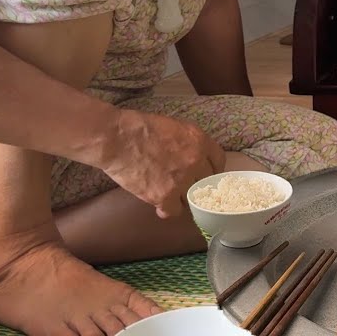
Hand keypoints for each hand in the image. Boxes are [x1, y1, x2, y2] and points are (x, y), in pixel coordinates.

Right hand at [99, 109, 226, 218]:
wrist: (118, 138)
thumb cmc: (140, 127)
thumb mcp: (175, 126)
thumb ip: (190, 142)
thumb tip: (194, 154)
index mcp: (200, 141)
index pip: (219, 161)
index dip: (211, 169)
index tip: (204, 174)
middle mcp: (196, 161)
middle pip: (207, 182)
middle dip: (197, 184)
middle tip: (185, 186)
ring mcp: (182, 180)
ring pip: (192, 198)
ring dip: (182, 198)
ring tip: (170, 195)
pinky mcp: (165, 196)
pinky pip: (174, 211)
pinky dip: (167, 209)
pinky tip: (160, 206)